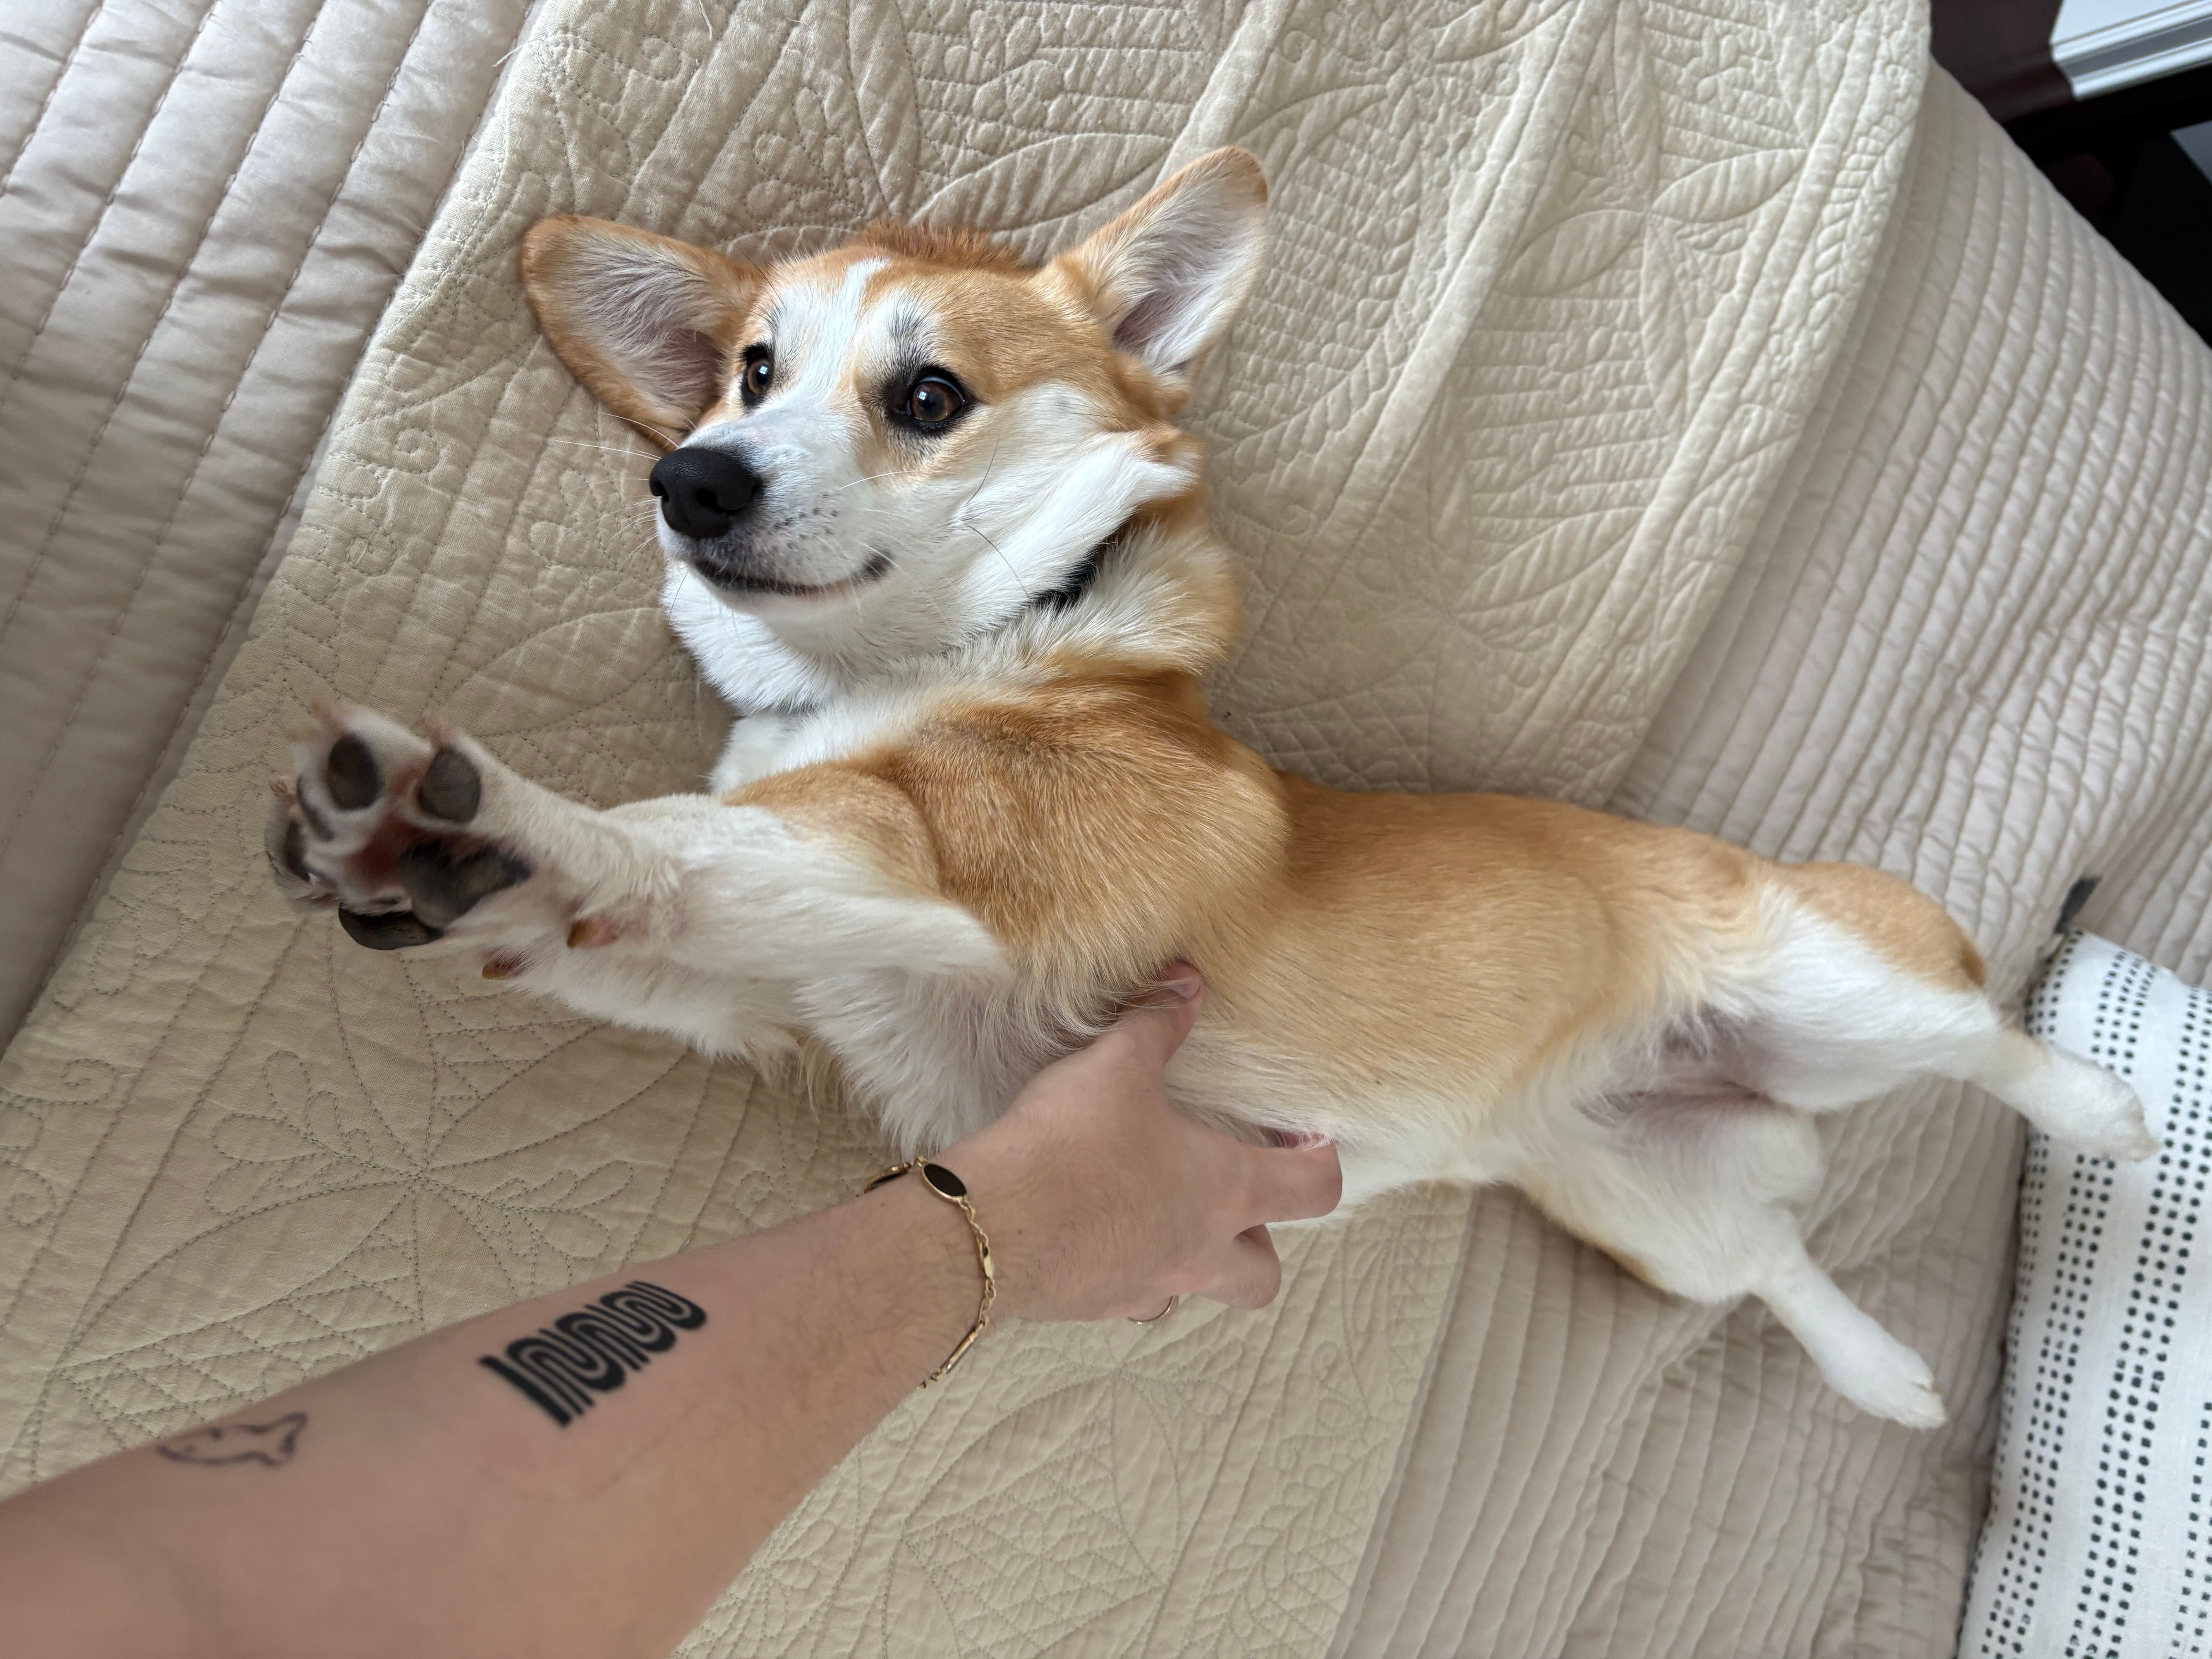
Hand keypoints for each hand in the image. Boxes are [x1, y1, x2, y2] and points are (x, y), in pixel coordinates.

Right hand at [943, 965, 1342, 1319]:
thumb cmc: (1072, 1146)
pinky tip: (1095, 1227)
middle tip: (1233, 1199)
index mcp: (1224, 1191)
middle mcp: (1198, 1251)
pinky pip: (1130, 1295)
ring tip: (1158, 1211)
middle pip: (1264, 1275)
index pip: (1314, 1189)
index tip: (1304, 1138)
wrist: (995, 1226)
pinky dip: (1127, 1265)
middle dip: (1261, 1242)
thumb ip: (1156, 1022)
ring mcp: (1147, 1286)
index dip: (1321, 1162)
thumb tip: (1186, 979)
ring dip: (1193, 1259)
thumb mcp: (1116, 1067)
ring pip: (1195, 1290)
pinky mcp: (1095, 1303)